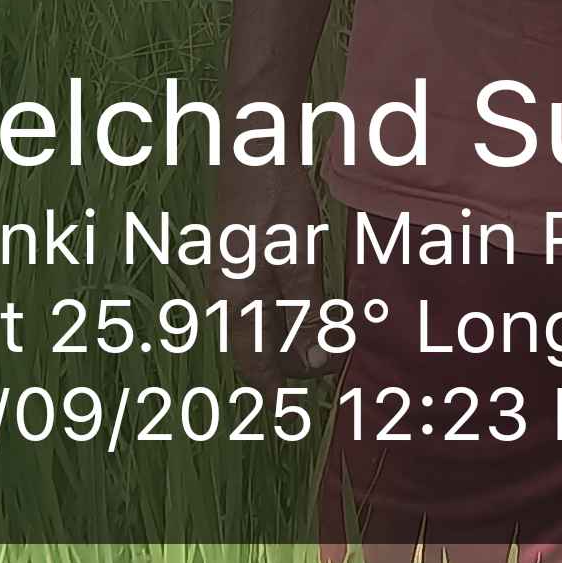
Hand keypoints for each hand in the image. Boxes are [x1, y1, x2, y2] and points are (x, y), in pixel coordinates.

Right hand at [210, 159, 330, 389]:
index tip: (296, 417)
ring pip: (262, 326)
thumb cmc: (275, 202)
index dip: (276, 394)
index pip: (255, 368)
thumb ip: (307, 314)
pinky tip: (312, 303)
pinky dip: (289, 312)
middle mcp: (226, 297)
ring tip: (330, 336)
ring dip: (293, 337)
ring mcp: (231, 277)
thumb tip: (316, 364)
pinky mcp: (241, 260)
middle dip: (293, 364)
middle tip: (335, 361)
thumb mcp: (300, 262)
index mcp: (235, 305)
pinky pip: (262, 303)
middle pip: (258, 351)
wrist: (255, 145)